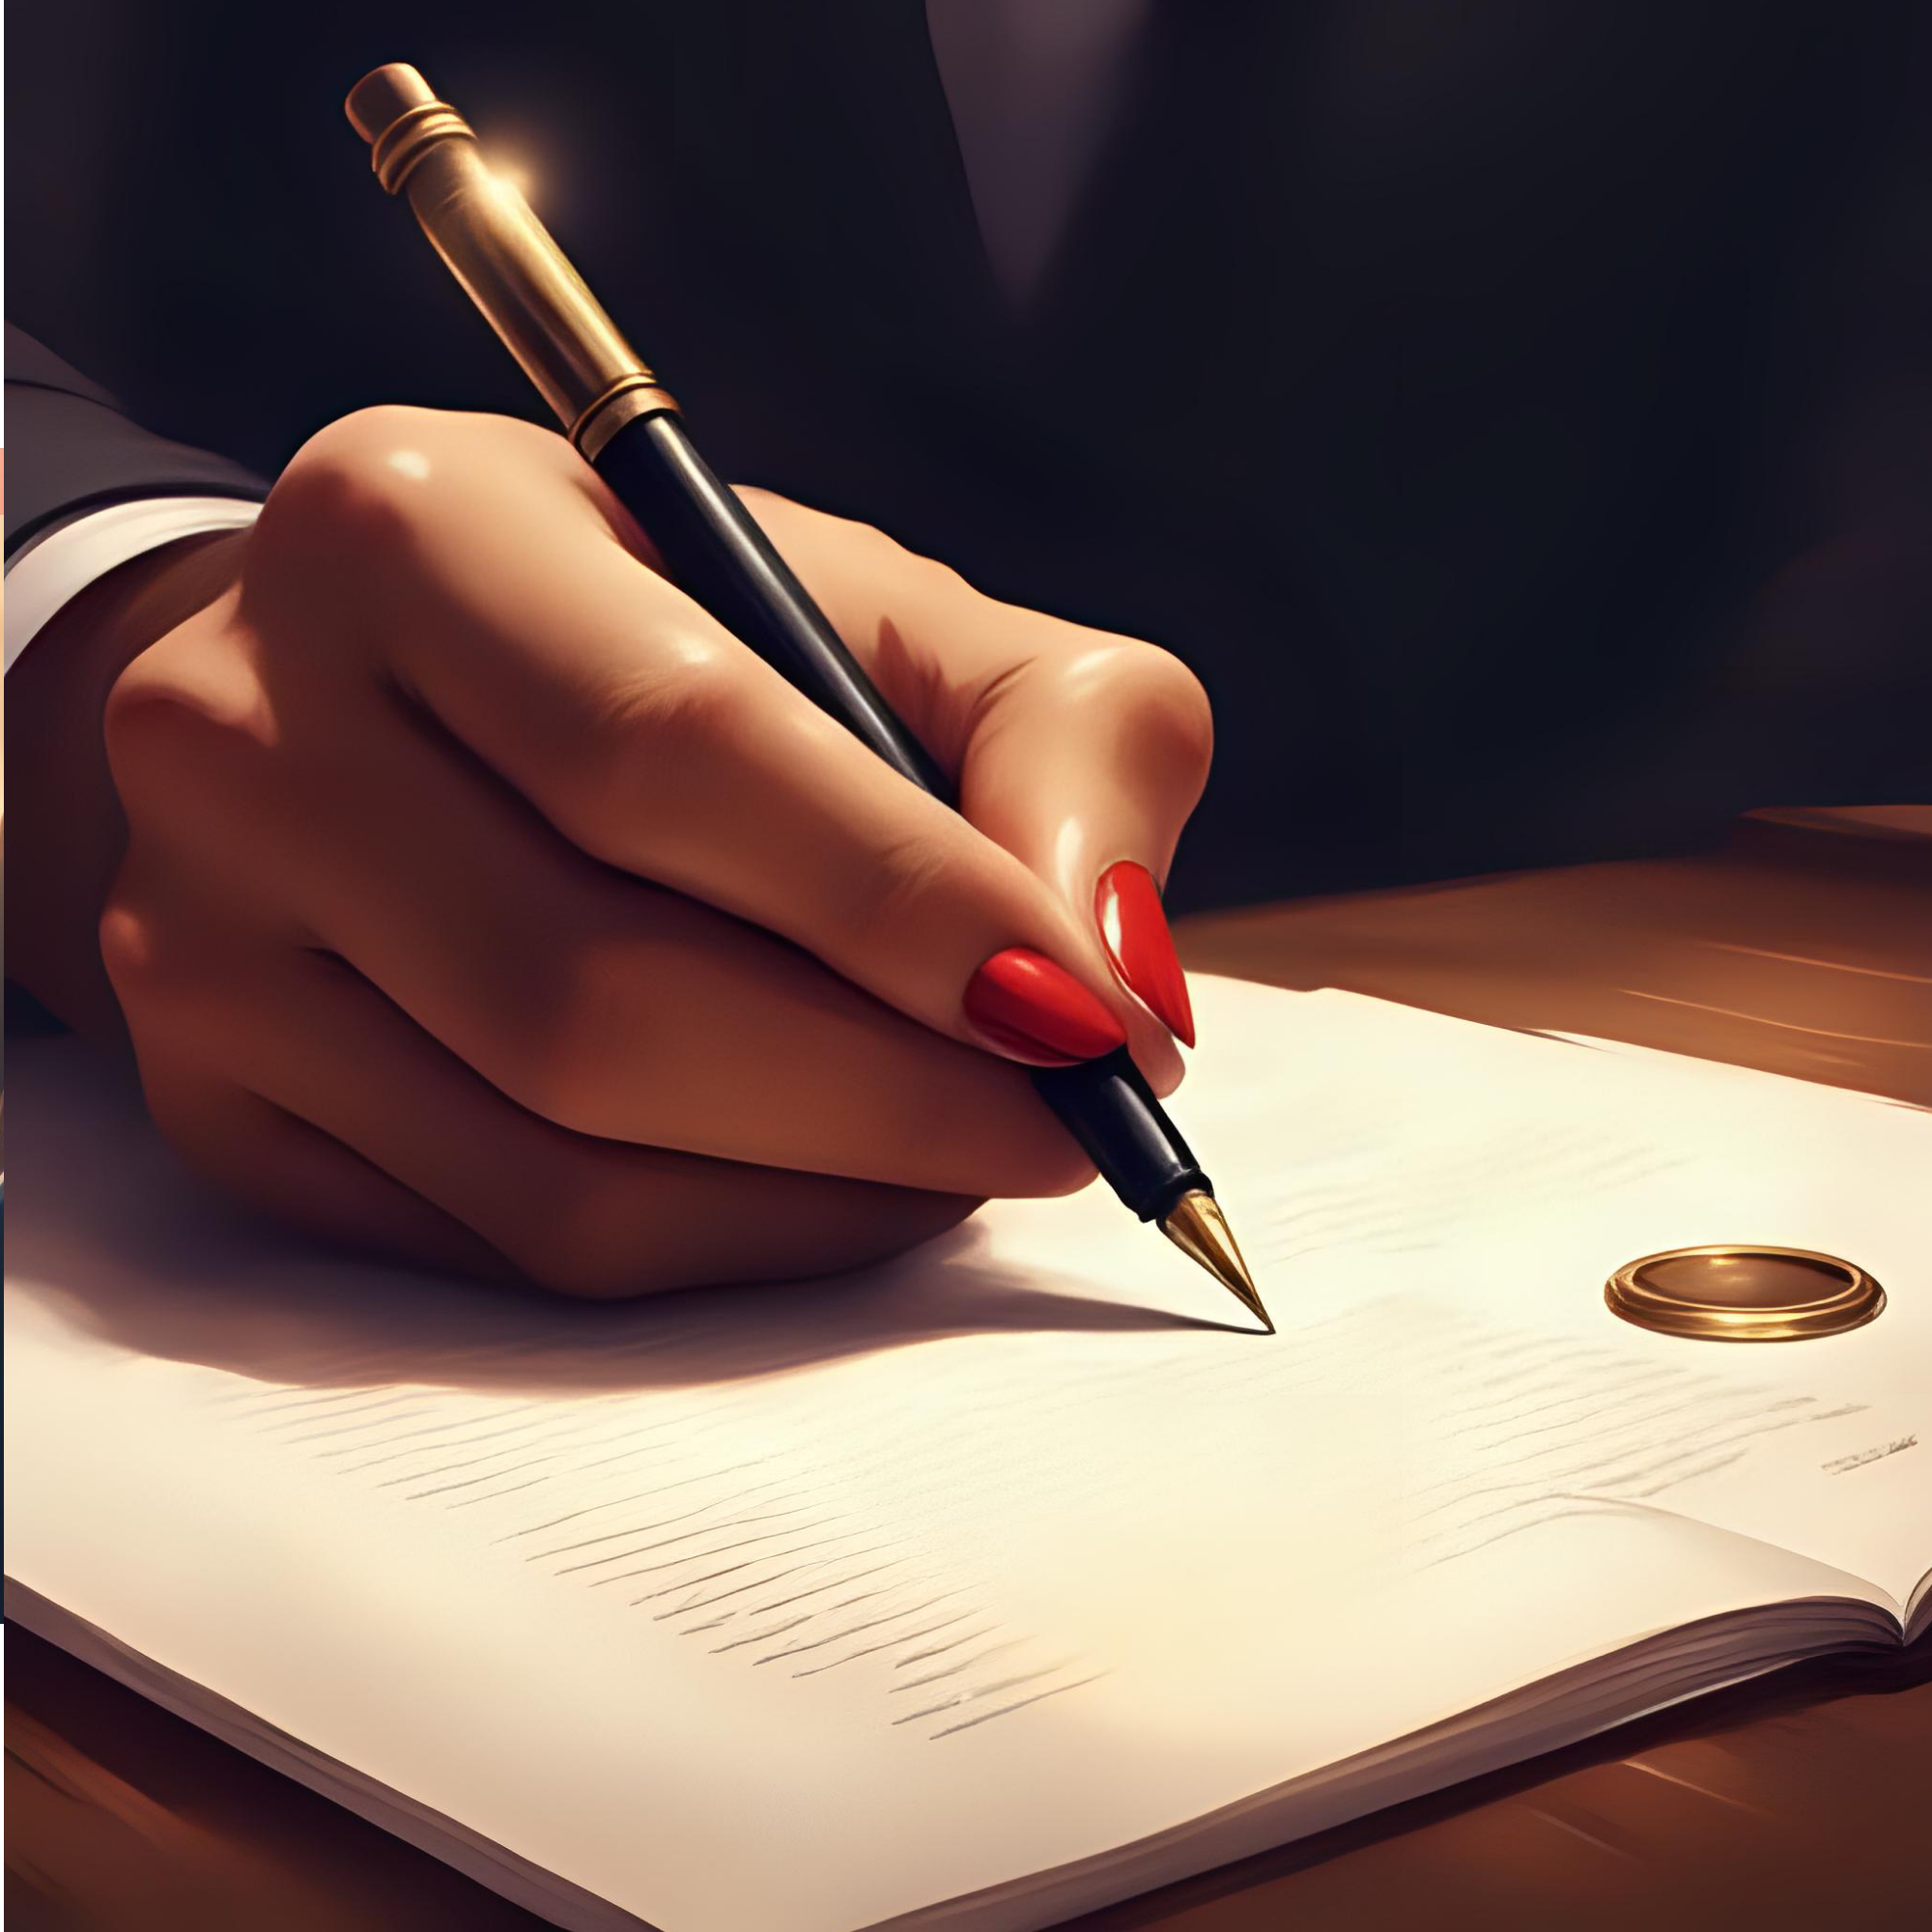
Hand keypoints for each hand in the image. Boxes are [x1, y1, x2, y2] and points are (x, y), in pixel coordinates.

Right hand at [64, 408, 1212, 1293]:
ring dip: (823, 1193)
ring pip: (555, 1162)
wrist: (382, 699)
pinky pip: (509, 1248)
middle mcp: (245, 724)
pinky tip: (820, 1183)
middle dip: (888, 1093)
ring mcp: (200, 938)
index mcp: (410, 524)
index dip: (901, 901)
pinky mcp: (217, 1107)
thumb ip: (1057, 739)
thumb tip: (1121, 982)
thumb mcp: (880, 612)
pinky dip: (720, 1246)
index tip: (1092, 1021)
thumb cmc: (672, 645)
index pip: (668, 743)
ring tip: (964, 1147)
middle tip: (1070, 1120)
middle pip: (596, 992)